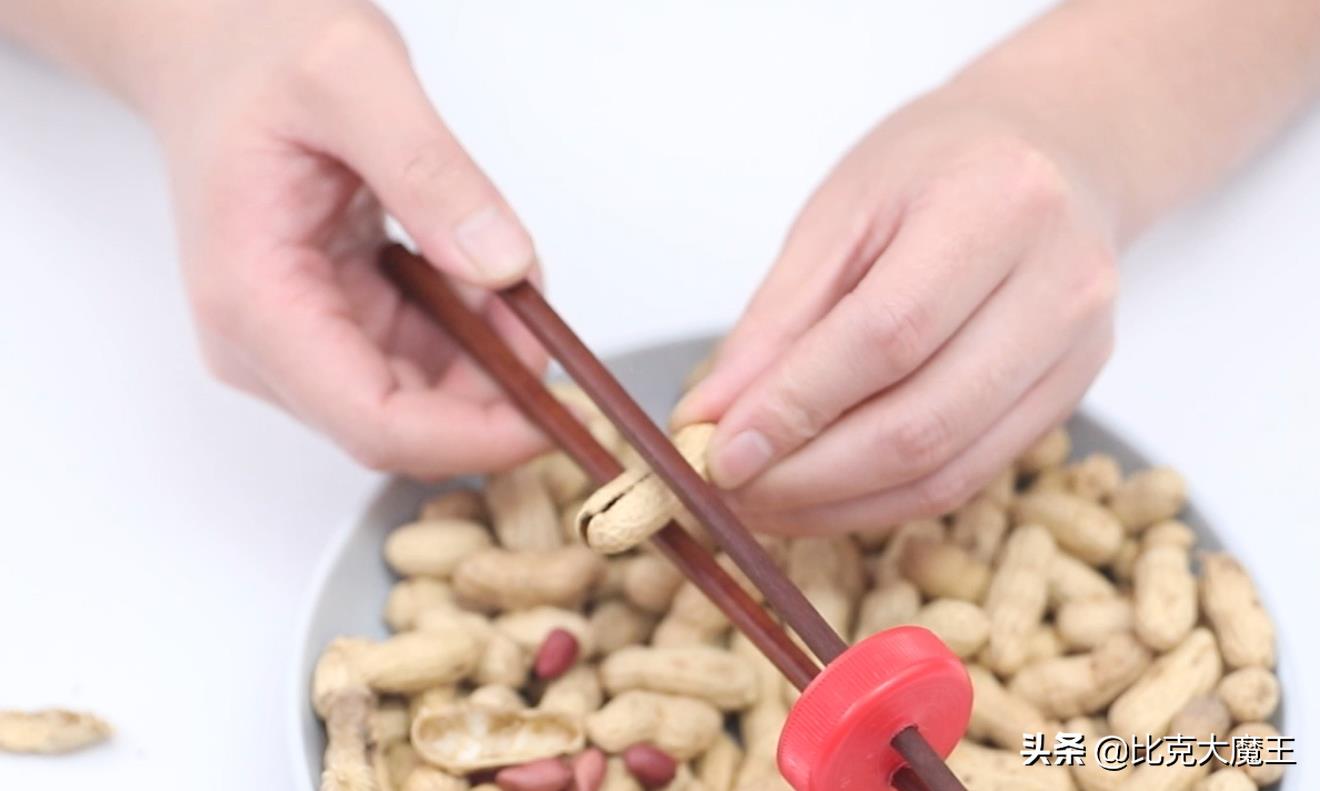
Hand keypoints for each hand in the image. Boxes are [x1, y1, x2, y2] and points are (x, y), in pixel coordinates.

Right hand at [147, 2, 547, 475]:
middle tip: (548, 326)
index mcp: (253, 299)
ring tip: (510, 281)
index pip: (372, 421)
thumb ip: (429, 172)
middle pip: (404, 424)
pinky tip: (481, 279)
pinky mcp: (331, 324)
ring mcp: (298, 339)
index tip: (551, 416)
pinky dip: (472, 332)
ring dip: (489, 359)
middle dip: (493, 392)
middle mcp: (266, 341)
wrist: (216, 45)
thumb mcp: (353, 77)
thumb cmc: (256, 53)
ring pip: (422, 399)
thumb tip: (499, 263)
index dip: (471, 436)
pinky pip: (421, 359)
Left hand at [674, 88, 1118, 533]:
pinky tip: (822, 497)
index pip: (885, 336)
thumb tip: (714, 416)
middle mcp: (1059, 285)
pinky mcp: (1070, 397)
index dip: (795, 406)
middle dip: (808, 477)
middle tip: (730, 489)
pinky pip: (968, 477)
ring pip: (947, 470)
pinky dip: (883, 504)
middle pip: (923, 422)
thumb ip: (777, 321)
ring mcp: (1078, 351)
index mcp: (996, 207)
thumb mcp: (840, 215)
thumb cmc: (938, 167)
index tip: (720, 452)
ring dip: (838, 506)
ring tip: (762, 505)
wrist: (1057, 151)